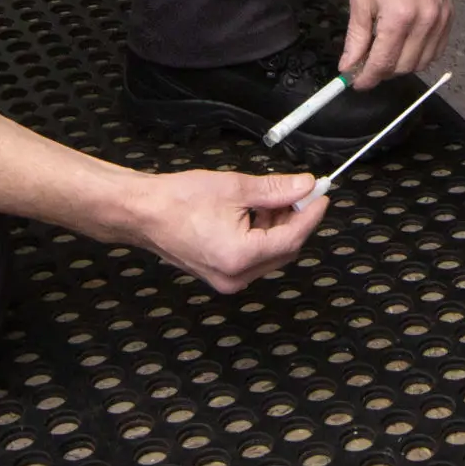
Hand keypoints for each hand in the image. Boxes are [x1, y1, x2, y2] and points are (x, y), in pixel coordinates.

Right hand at [123, 169, 326, 292]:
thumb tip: (305, 186)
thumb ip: (276, 190)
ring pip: (270, 255)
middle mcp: (235, 276)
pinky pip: (254, 257)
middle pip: (284, 250)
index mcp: (239, 256)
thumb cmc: (178, 201)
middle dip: (296, 220)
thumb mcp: (235, 188)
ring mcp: (227, 279)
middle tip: (302, 193)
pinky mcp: (221, 274)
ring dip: (279, 227)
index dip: (310, 215)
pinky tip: (258, 213)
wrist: (143, 212)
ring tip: (275, 199)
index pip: (292, 238)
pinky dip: (262, 236)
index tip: (321, 196)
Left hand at [340, 0, 449, 88]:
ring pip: (423, 62)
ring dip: (402, 64)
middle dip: (382, 71)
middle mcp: (425, 21)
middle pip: (404, 67)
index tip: (355, 83)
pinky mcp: (449, 12)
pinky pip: (438, 48)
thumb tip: (349, 65)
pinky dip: (421, 54)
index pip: (383, 63)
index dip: (367, 78)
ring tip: (385, 53)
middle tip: (365, 64)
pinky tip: (406, 45)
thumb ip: (356, 37)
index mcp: (399, 18)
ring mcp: (441, 17)